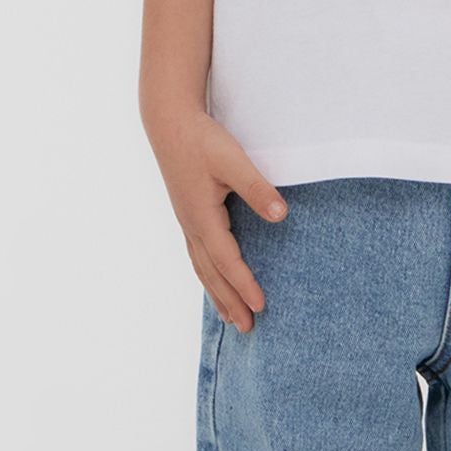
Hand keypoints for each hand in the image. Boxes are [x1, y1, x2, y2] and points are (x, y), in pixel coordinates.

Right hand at [146, 107, 288, 331]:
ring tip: (231, 318)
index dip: (244, 285)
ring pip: (202, 267)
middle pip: (212, 273)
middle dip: (230, 302)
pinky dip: (208, 275)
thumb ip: (257, 188)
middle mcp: (191, 225)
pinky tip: (215, 280)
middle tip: (248, 328)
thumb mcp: (233, 160)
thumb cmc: (201, 140)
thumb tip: (281, 216)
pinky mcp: (187, 215)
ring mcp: (187, 222)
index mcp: (202, 217)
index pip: (227, 260)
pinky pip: (198, 255)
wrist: (168, 122)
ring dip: (217, 294)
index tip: (261, 306)